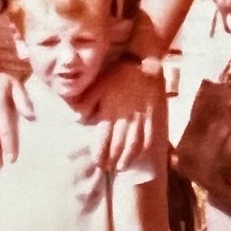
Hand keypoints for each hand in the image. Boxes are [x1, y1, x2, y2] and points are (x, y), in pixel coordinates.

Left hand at [70, 58, 162, 172]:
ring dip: (127, 159)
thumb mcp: (96, 86)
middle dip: (112, 160)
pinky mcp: (152, 115)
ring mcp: (140, 118)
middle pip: (118, 147)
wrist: (141, 62)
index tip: (98, 162)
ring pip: (134, 145)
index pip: (103, 140)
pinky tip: (139, 155)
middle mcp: (124, 119)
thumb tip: (78, 118)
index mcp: (109, 113)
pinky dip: (144, 149)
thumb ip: (85, 103)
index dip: (100, 154)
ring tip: (122, 167)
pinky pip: (149, 136)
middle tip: (109, 168)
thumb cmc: (116, 74)